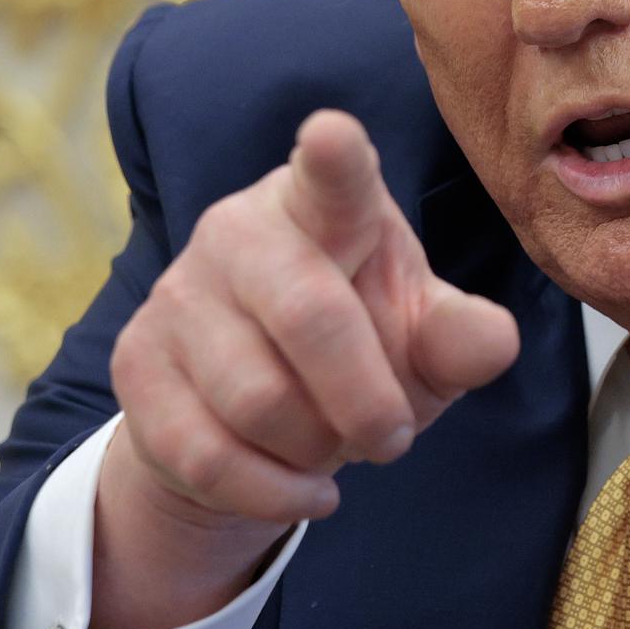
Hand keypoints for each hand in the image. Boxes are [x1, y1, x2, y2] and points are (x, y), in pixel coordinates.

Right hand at [90, 109, 520, 628]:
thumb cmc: (359, 349)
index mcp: (325, 206)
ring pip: (258, 401)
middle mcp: (240, 230)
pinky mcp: (136, 361)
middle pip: (310, 318)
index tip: (332, 135)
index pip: (333, 176)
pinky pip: (208, 454)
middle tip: (394, 439)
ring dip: (316, 449)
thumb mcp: (421, 341)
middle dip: (368, 402)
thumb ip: (459, 338)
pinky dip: (272, 492)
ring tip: (332, 447)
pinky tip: (303, 488)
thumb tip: (492, 342)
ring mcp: (179, 292)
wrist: (254, 413)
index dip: (334, 158)